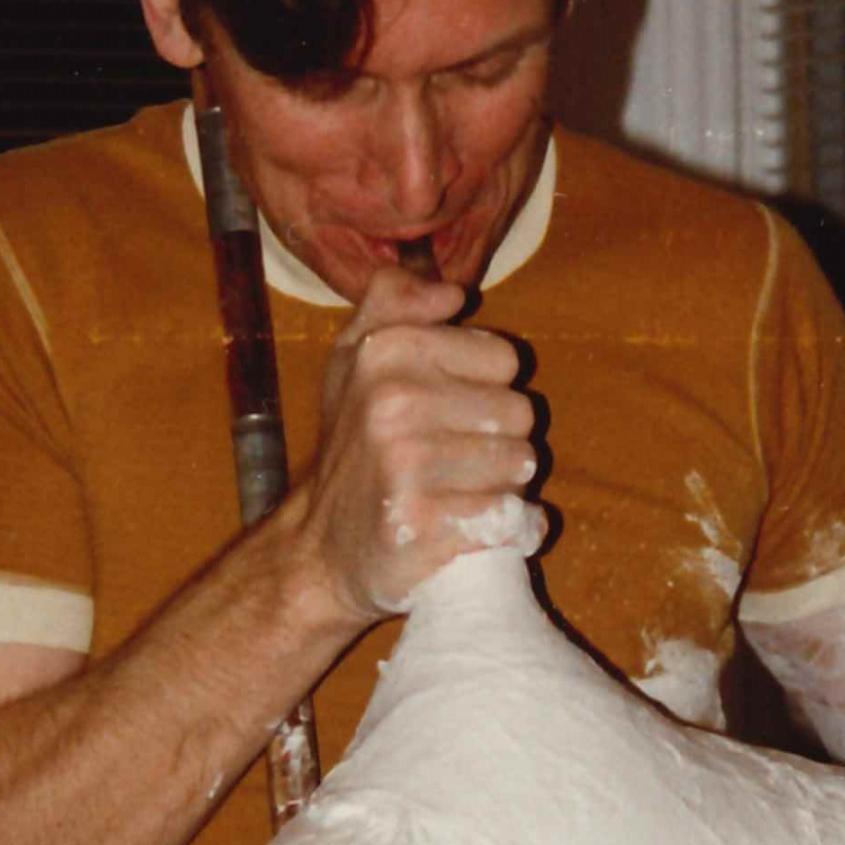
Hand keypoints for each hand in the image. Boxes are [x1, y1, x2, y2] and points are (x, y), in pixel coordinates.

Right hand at [290, 266, 541, 625]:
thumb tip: (450, 293)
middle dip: (498, 439)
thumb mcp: (354, 361)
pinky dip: (511, 528)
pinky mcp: (427, 525)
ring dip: (504, 483)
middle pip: (520, 411)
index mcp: (384, 351)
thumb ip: (394, 304)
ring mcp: (408, 465)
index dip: (486, 387)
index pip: (503, 357)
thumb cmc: (354, 449)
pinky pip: (514, 516)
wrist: (322, 551)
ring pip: (522, 464)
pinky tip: (476, 529)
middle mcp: (393, 401)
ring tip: (460, 492)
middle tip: (454, 461)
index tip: (450, 411)